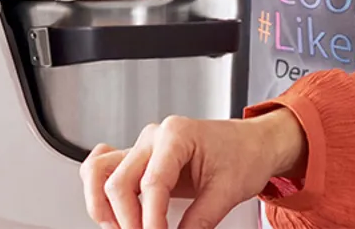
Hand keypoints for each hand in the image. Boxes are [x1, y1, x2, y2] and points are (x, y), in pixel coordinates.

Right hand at [80, 111, 307, 228]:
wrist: (255, 143)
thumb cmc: (245, 155)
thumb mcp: (227, 192)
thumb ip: (199, 223)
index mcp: (176, 135)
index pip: (151, 184)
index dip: (150, 222)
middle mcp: (154, 137)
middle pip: (118, 182)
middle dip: (128, 222)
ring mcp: (143, 147)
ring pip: (99, 172)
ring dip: (105, 208)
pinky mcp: (140, 160)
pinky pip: (103, 168)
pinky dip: (99, 194)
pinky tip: (112, 214)